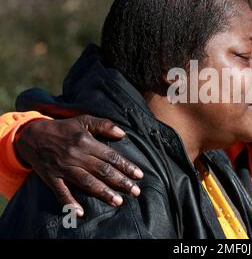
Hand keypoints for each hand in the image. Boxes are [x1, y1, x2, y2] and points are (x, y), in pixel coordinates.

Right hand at [14, 115, 143, 215]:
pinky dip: (70, 203)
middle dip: (121, 182)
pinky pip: (61, 192)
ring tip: (118, 201)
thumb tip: (122, 134)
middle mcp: (76, 155)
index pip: (110, 156)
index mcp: (86, 142)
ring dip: (103, 192)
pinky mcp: (51, 178)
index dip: (126, 166)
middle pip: (102, 171)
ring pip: (86, 182)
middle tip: (135, 191)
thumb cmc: (63, 128)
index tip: (139, 175)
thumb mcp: (83, 120)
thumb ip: (104, 125)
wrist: (31, 135)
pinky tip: (80, 212)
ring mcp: (63, 168)